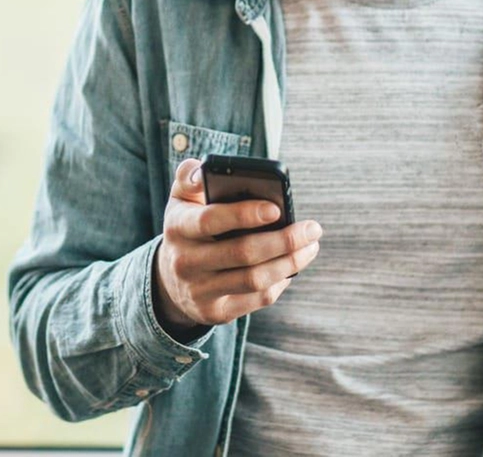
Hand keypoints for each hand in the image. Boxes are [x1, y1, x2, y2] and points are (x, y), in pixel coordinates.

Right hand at [152, 156, 323, 333]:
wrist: (170, 279)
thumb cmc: (188, 227)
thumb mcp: (181, 199)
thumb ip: (191, 177)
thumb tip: (205, 171)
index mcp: (178, 227)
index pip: (210, 220)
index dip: (244, 214)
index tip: (277, 208)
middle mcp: (185, 262)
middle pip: (242, 253)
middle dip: (284, 241)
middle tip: (313, 229)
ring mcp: (199, 291)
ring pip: (254, 279)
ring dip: (290, 263)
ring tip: (310, 247)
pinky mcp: (215, 312)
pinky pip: (256, 299)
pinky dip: (279, 282)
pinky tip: (291, 268)